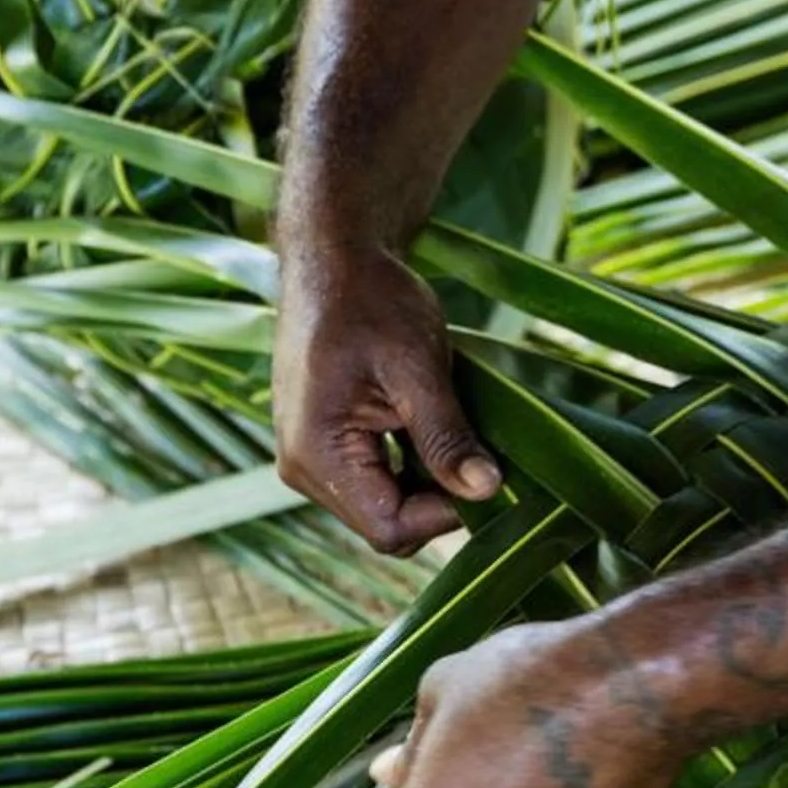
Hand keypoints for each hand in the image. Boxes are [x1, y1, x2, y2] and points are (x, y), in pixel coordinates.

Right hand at [274, 242, 500, 556]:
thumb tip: (486, 491)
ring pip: (383, 505)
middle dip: (436, 496)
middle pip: (385, 524)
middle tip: (470, 442)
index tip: (482, 469)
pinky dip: (409, 463)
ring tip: (444, 422)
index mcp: (316, 454)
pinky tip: (424, 422)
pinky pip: (373, 481)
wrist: (333, 258)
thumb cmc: (371, 299)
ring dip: (425, 478)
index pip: (390, 529)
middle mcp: (301, 469)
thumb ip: (446, 435)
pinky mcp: (321, 447)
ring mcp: (307, 460)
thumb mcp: (417, 367)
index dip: (444, 512)